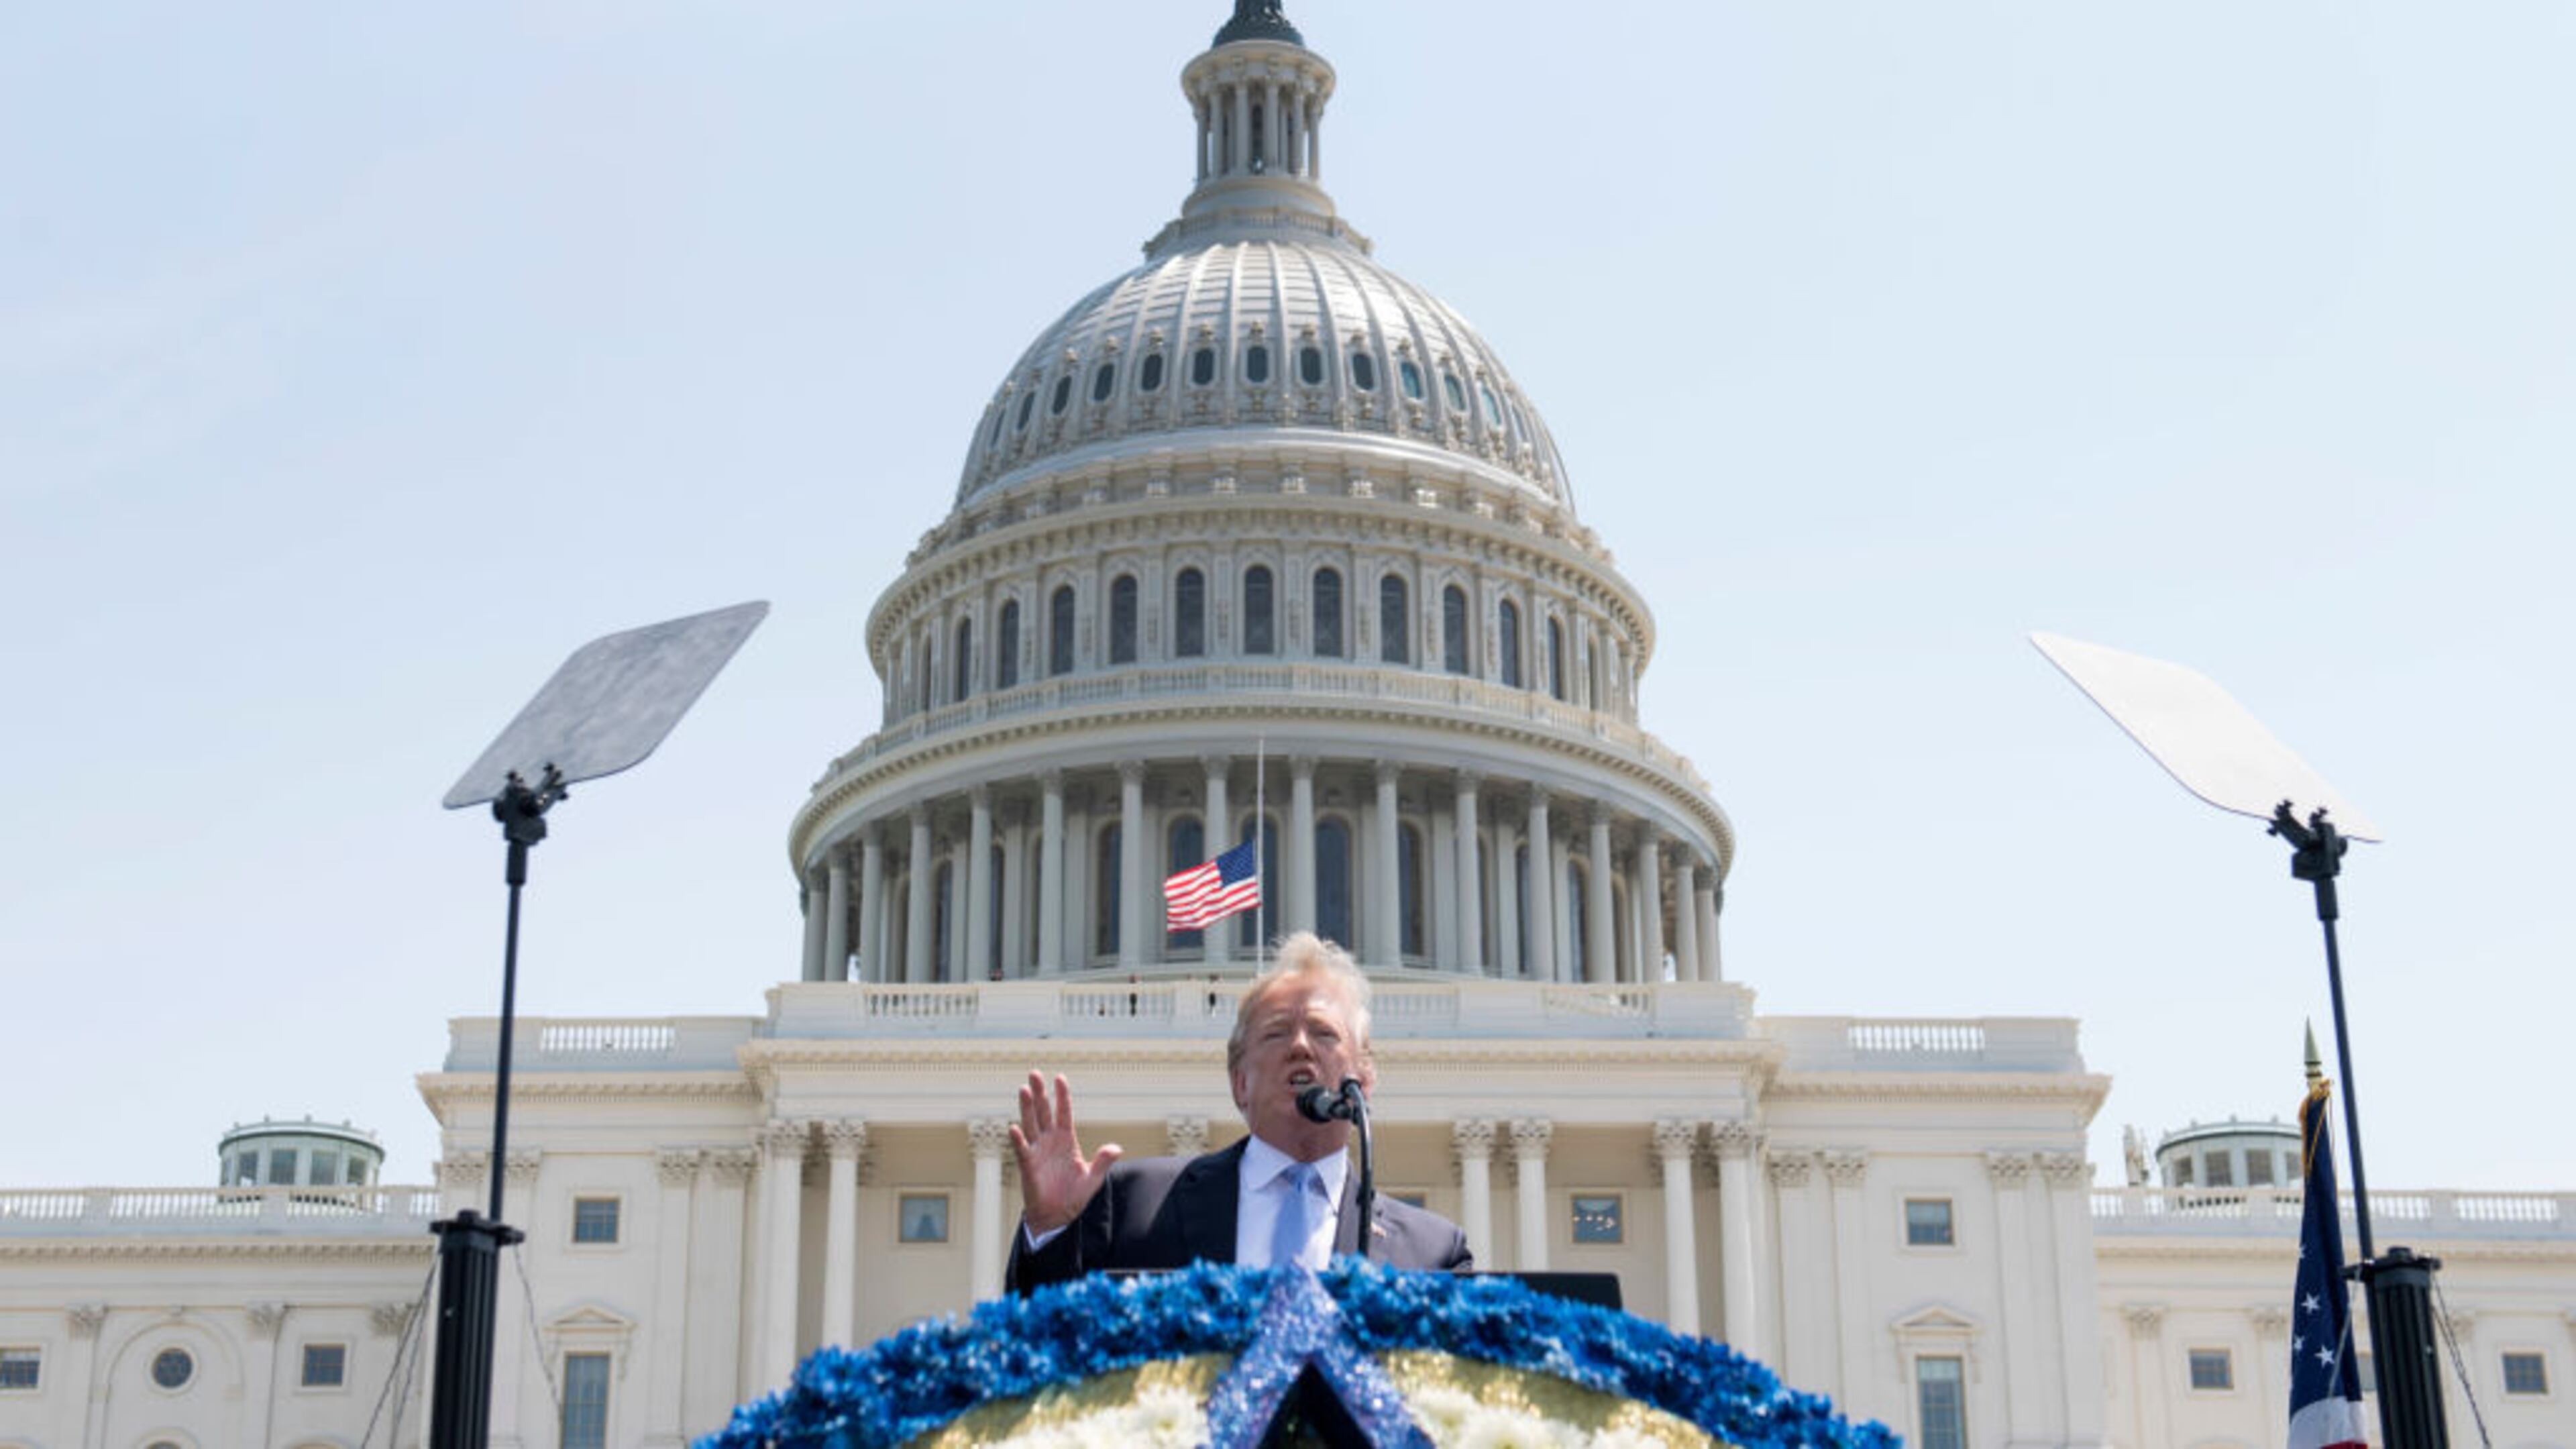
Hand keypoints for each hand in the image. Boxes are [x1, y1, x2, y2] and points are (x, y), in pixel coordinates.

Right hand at [1009, 1071, 1123, 1236]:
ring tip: (1024, 1089)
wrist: (1057, 1217)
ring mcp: (1037, 1151)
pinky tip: (1014, 1127)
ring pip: (1031, 1124)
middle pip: (1044, 1112)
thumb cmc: (1073, 1197)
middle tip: (1034, 1073)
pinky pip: (1022, 1149)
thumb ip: (1103, 1162)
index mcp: (1066, 1140)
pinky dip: (1018, 1139)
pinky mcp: (1028, 1165)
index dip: (1062, 1096)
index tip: (1060, 1077)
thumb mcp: (1093, 1179)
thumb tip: (1116, 1148)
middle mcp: (1050, 1142)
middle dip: (1040, 1093)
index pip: (1064, 1113)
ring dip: (1027, 1107)